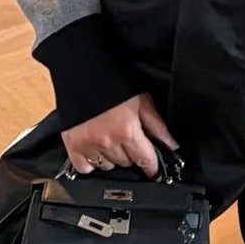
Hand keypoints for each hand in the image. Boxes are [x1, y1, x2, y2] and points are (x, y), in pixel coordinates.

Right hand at [61, 91, 177, 178]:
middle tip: (128, 139)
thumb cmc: (113, 83)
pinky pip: (85, 168)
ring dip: (112, 158)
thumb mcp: (142, 100)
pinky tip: (95, 150)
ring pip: (108, 166)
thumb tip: (171, 145)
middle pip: (127, 163)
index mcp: (128, 131)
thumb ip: (157, 126)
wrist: (82, 72)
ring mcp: (88, 145)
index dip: (152, 167)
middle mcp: (108, 142)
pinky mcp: (72, 145)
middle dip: (131, 154)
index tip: (154, 171)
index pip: (145, 160)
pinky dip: (91, 162)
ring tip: (110, 140)